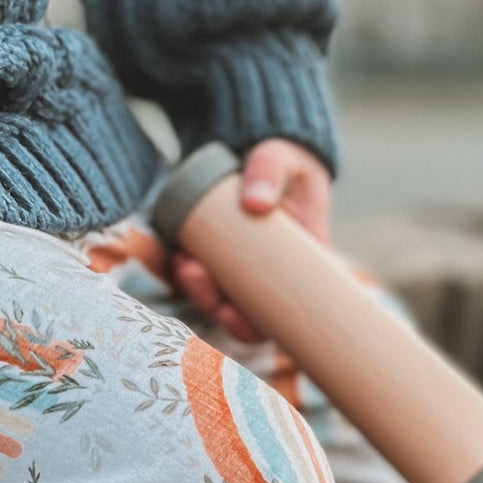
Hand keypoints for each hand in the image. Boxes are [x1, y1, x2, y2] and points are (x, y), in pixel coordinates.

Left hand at [171, 139, 331, 343]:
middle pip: (246, 314)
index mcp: (304, 265)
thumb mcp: (284, 158)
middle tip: (193, 272)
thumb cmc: (285, 160)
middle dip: (213, 304)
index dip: (253, 327)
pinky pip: (209, 279)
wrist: (271, 155)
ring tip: (183, 263)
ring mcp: (251, 270)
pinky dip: (190, 276)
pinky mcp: (228, 259)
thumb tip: (255, 203)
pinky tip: (177, 258)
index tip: (228, 312)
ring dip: (198, 291)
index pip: (282, 314)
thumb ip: (271, 170)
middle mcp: (277, 276)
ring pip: (223, 299)